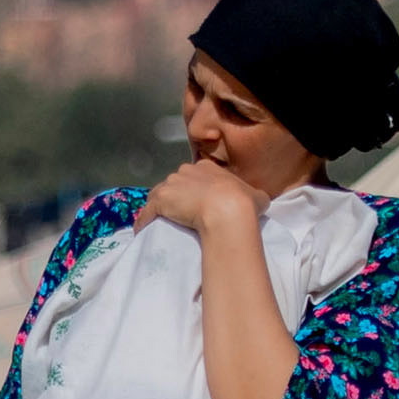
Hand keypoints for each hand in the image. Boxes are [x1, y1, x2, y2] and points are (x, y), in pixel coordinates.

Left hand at [143, 159, 262, 236]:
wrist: (228, 211)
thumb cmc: (244, 203)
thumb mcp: (257, 195)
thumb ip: (253, 194)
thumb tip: (257, 199)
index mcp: (207, 167)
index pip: (195, 175)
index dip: (194, 188)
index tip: (196, 201)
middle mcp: (186, 171)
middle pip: (175, 183)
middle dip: (175, 196)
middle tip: (180, 214)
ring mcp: (172, 185)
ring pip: (159, 195)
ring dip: (159, 207)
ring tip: (161, 222)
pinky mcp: (160, 201)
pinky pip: (147, 211)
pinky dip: (144, 221)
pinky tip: (142, 231)